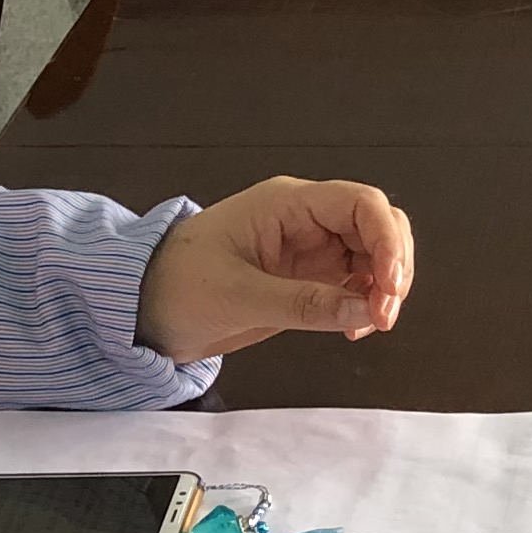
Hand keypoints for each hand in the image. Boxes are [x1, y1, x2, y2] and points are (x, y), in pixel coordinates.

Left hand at [139, 175, 414, 355]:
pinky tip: (354, 328)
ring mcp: (309, 247)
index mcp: (286, 204)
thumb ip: (305, 304)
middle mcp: (305, 219)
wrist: (139, 309)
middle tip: (384, 314)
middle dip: (392, 266)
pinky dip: (366, 302)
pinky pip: (355, 281)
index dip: (387, 241)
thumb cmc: (176, 287)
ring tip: (369, 325)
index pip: (360, 204)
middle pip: (377, 225)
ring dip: (384, 287)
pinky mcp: (307, 276)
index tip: (390, 288)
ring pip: (373, 254)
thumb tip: (367, 310)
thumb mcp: (239, 297)